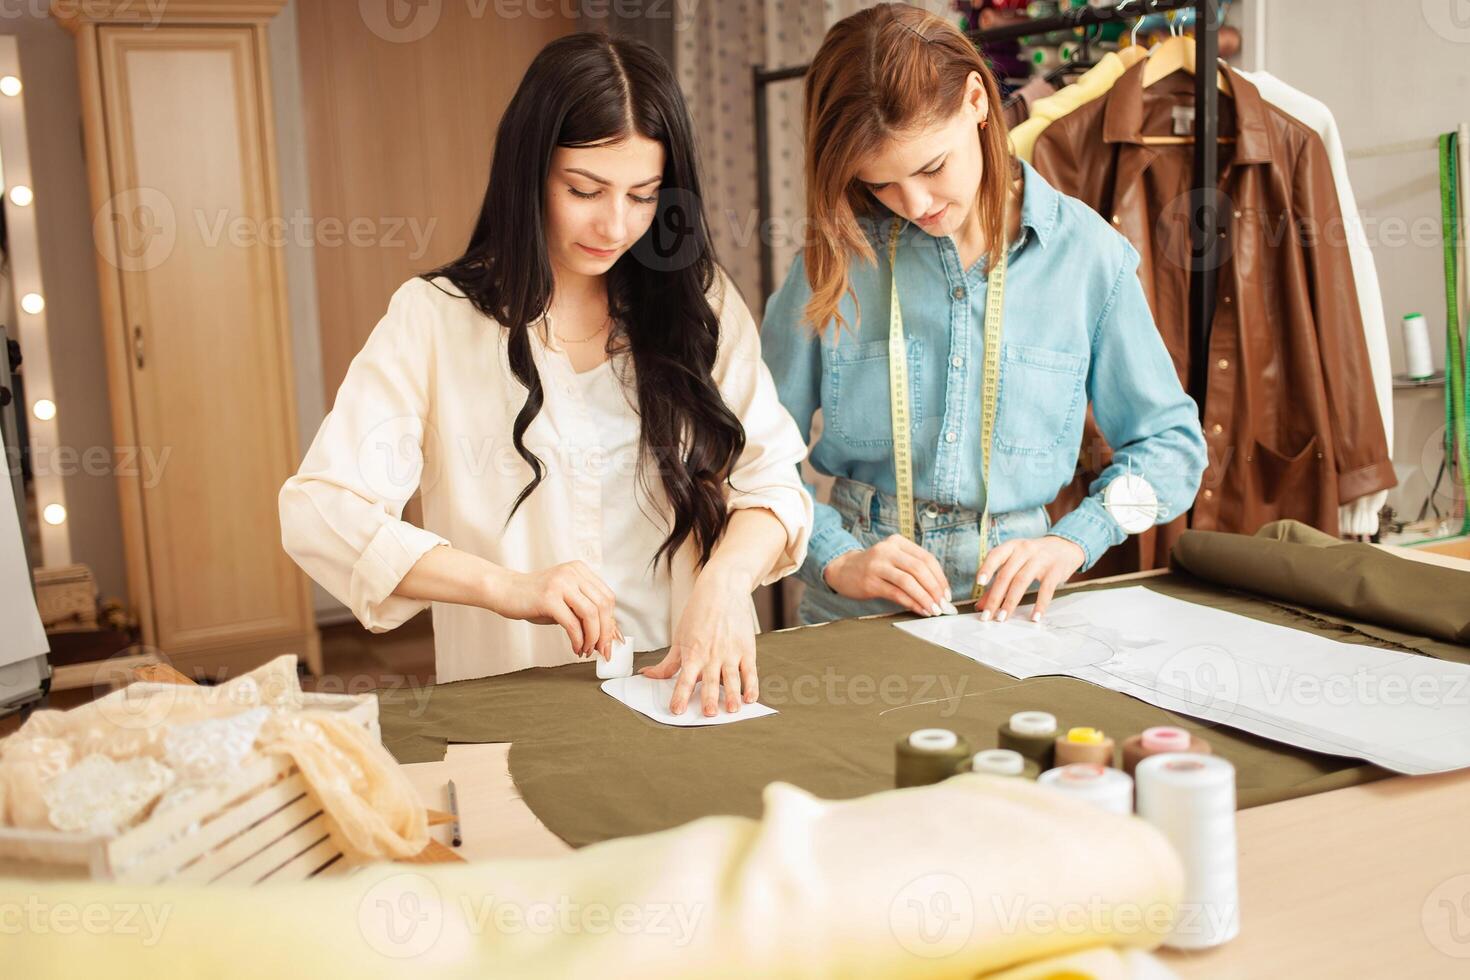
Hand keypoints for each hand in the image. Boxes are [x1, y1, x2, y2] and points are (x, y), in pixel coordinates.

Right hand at [483, 561, 620, 660]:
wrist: (504, 590)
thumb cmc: (533, 598)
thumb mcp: (564, 600)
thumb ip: (584, 611)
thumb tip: (607, 635)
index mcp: (580, 570)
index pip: (607, 597)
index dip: (611, 621)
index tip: (610, 641)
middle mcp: (573, 573)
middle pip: (603, 605)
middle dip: (606, 633)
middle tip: (602, 651)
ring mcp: (561, 583)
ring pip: (591, 614)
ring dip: (592, 638)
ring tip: (586, 650)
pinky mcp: (548, 597)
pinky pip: (572, 623)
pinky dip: (578, 640)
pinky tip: (575, 648)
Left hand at [640, 567, 756, 716]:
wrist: (722, 590)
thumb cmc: (698, 613)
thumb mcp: (679, 638)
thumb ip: (668, 662)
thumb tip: (647, 675)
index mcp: (693, 653)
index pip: (683, 679)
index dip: (680, 696)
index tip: (677, 710)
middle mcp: (711, 655)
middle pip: (709, 681)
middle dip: (708, 698)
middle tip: (708, 714)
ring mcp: (730, 653)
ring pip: (731, 678)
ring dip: (731, 695)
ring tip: (732, 710)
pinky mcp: (746, 650)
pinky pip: (750, 672)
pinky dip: (751, 686)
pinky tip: (750, 698)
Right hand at [822, 534, 952, 616]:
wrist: (843, 569)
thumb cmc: (874, 567)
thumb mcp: (893, 559)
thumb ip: (913, 569)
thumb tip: (939, 591)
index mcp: (897, 542)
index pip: (926, 558)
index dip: (940, 577)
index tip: (947, 593)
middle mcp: (888, 550)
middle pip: (919, 568)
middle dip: (935, 588)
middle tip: (943, 604)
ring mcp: (877, 565)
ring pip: (908, 581)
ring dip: (924, 598)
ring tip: (933, 609)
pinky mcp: (870, 581)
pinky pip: (896, 593)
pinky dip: (911, 603)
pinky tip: (919, 610)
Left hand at [975, 535, 1084, 622]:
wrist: (1065, 547)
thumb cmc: (1034, 557)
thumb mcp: (1016, 562)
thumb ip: (998, 582)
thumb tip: (981, 605)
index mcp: (1012, 547)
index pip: (996, 555)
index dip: (987, 568)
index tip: (979, 582)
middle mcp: (1025, 550)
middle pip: (1006, 575)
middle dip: (995, 597)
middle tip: (987, 615)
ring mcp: (1041, 560)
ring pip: (1021, 582)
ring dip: (1010, 602)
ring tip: (1002, 618)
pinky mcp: (1055, 571)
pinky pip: (1046, 589)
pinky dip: (1040, 604)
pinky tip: (1034, 617)